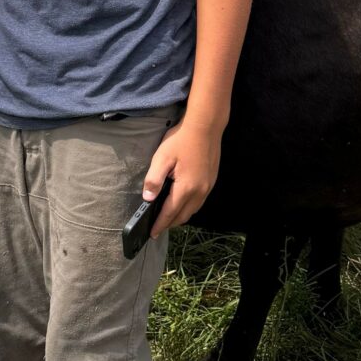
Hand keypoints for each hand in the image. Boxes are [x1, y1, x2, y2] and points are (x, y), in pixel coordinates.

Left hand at [143, 116, 222, 238]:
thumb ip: (154, 180)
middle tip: (158, 228)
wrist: (206, 126)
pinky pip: (199, 202)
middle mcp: (200, 191)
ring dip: (180, 217)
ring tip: (168, 218)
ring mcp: (208, 186)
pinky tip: (182, 203)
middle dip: (170, 224)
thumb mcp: (162, 158)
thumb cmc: (181, 140)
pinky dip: (189, 208)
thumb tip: (148, 199)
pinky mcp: (211, 181)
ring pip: (193, 210)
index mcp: (186, 188)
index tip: (152, 234)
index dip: (160, 224)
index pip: (170, 213)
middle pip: (184, 216)